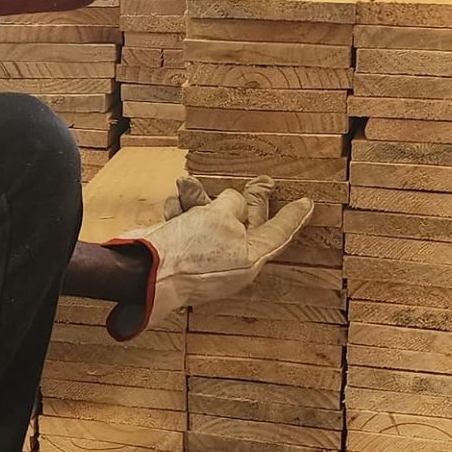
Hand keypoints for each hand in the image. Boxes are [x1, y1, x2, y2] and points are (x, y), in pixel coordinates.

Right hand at [116, 174, 314, 329]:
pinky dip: (182, 212)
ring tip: (187, 186)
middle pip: (246, 223)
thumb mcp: (219, 217)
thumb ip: (232, 205)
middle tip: (262, 181)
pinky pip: (189, 226)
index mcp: (249, 258)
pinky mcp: (182, 254)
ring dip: (200, 200)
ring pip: (212, 219)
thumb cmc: (186, 251)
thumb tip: (230, 201)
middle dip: (246, 200)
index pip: (279, 232)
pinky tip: (174, 206)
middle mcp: (231, 262)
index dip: (293, 215)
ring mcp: (205, 259)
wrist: (143, 271)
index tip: (308, 203)